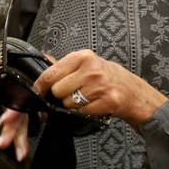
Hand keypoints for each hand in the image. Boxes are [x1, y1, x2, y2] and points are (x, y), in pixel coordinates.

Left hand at [0, 49, 167, 162]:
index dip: (40, 85)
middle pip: (58, 90)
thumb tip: (44, 58)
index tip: (37, 90)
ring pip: (69, 103)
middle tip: (71, 93)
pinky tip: (92, 104)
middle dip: (60, 95)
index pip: (52, 73)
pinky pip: (82, 111)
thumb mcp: (86, 63)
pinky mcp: (107, 101)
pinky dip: (83, 112)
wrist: (131, 89)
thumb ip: (64, 63)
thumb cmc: (106, 75)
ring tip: (84, 98)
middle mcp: (91, 69)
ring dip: (72, 104)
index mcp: (83, 57)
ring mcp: (100, 85)